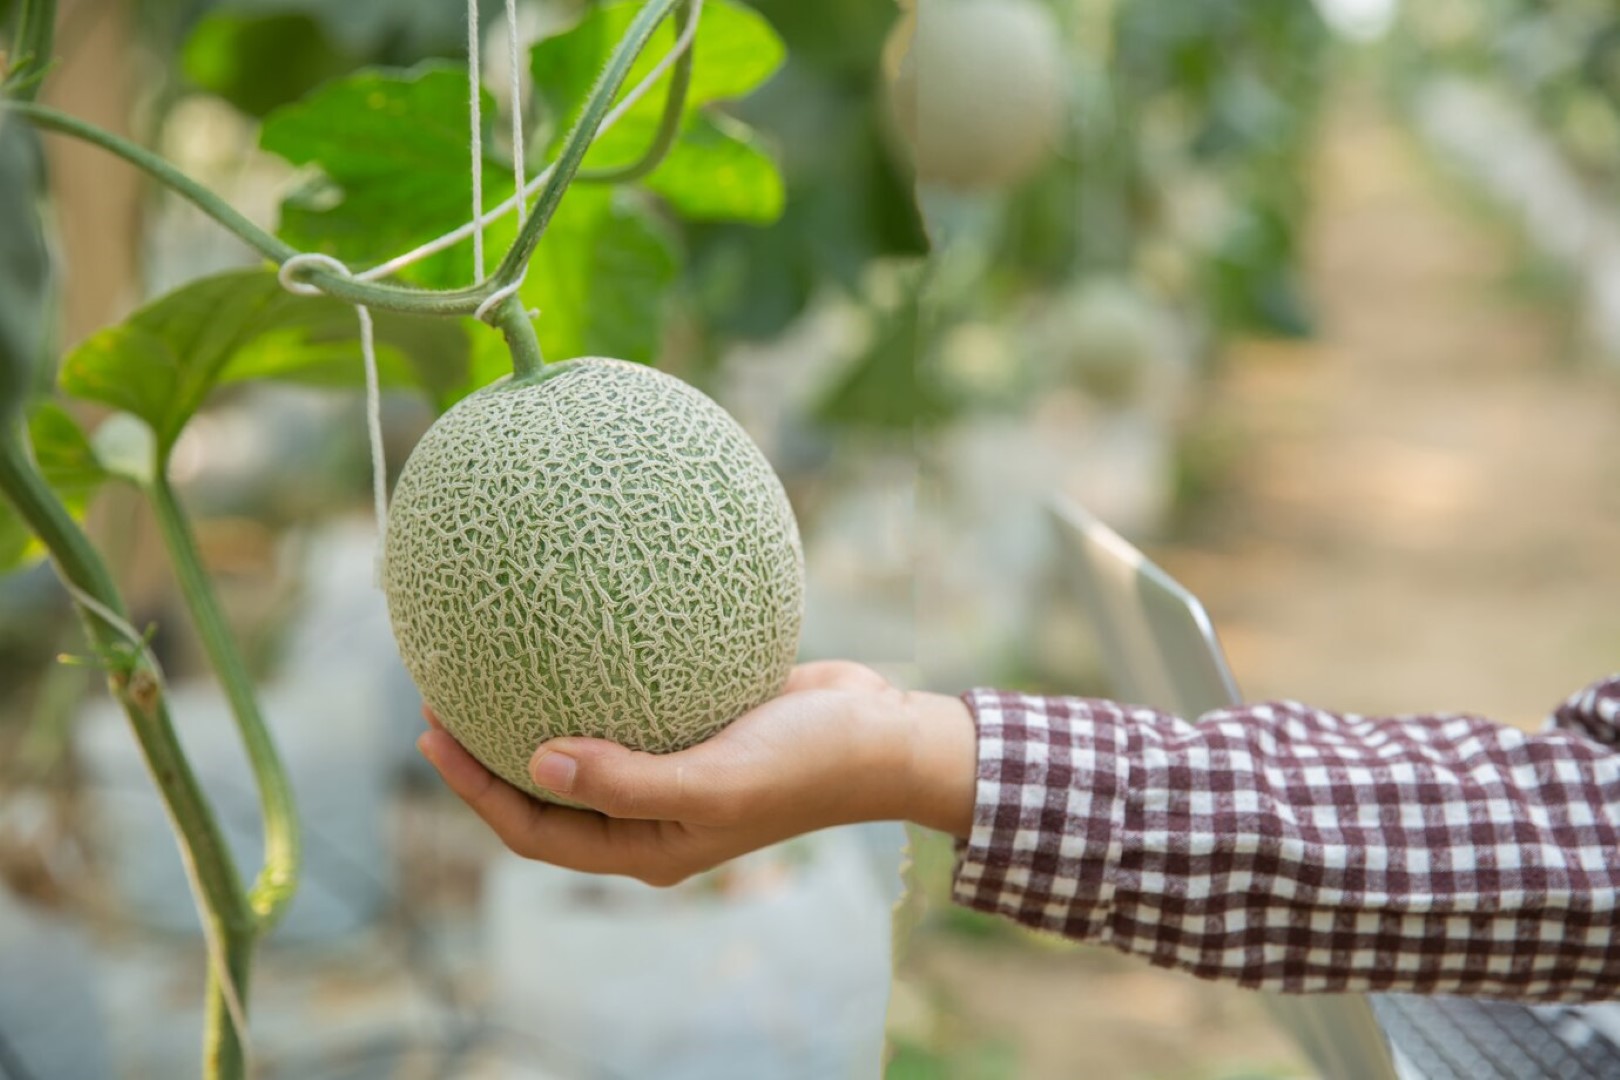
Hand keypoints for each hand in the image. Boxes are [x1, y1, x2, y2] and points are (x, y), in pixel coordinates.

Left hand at [416, 660, 976, 885]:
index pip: (536, 829)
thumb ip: (625, 781)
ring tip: (489, 658)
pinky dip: (596, 672)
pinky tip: (577, 624)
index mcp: (646, 844)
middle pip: (547, 788)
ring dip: (535, 708)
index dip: (476, 790)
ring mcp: (676, 765)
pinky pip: (631, 700)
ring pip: (586, 742)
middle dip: (488, 749)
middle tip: (441, 691)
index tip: (432, 733)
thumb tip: (537, 760)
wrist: (884, 734)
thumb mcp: (714, 783)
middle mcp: (652, 810)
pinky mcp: (700, 721)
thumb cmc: (806, 766)